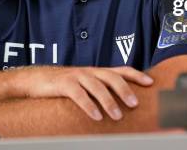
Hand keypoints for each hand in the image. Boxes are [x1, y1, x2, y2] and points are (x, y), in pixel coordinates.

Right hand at [17, 66, 153, 120]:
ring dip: (108, 101)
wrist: (35, 79)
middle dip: (125, 89)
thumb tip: (119, 104)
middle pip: (111, 77)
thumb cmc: (63, 85)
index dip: (136, 74)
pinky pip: (78, 95)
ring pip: (96, 86)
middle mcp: (89, 71)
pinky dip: (88, 106)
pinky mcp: (64, 84)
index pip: (120, 70)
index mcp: (96, 72)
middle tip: (135, 103)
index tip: (151, 82)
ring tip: (117, 115)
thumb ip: (99, 90)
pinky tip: (96, 116)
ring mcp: (77, 76)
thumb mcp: (84, 84)